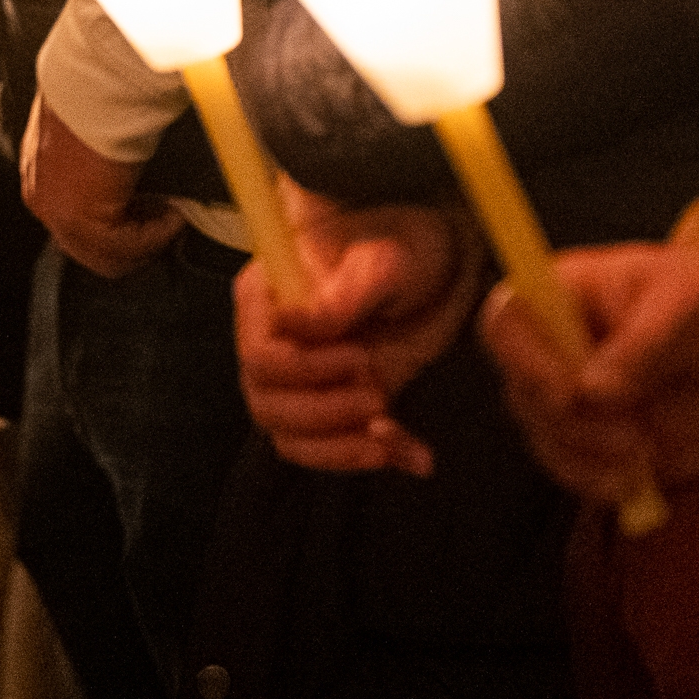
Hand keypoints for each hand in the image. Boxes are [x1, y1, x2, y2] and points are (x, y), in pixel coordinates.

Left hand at [22, 101, 183, 276]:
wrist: (98, 81)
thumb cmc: (99, 94)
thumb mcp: (93, 133)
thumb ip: (101, 164)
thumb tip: (131, 178)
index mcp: (41, 175)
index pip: (75, 225)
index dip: (118, 228)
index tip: (149, 215)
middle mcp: (42, 198)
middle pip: (88, 249)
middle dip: (132, 243)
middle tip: (165, 225)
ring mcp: (57, 212)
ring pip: (105, 255)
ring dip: (146, 242)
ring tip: (172, 219)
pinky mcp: (81, 217)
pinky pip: (123, 247)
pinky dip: (154, 236)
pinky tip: (173, 216)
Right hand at [237, 183, 481, 475]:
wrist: (439, 263)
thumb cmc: (401, 242)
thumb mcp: (382, 260)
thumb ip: (342, 292)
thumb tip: (298, 323)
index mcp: (268, 298)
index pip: (258, 355)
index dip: (302, 370)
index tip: (360, 358)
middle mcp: (275, 342)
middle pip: (266, 403)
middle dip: (322, 413)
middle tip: (378, 395)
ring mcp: (302, 378)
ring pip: (290, 436)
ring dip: (339, 447)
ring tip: (388, 436)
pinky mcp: (335, 403)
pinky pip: (331, 448)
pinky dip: (373, 457)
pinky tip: (415, 456)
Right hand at [480, 242, 698, 502]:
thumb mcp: (686, 304)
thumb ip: (641, 345)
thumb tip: (593, 393)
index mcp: (555, 295)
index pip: (505, 327)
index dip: (524, 365)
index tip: (571, 398)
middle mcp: (548, 349)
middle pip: (526, 400)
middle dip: (580, 431)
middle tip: (639, 444)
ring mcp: (568, 399)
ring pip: (555, 447)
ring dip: (605, 467)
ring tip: (668, 457)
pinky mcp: (595, 438)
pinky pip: (592, 474)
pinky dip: (635, 483)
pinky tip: (684, 462)